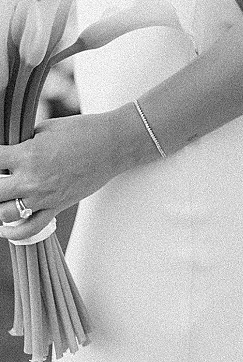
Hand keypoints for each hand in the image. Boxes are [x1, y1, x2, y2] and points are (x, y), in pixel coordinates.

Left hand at [0, 111, 130, 241]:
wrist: (113, 145)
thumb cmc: (82, 131)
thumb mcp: (46, 129)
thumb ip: (23, 142)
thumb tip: (7, 151)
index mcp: (27, 154)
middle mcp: (32, 179)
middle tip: (0, 178)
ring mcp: (44, 197)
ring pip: (4, 214)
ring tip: (1, 198)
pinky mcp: (57, 207)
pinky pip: (30, 229)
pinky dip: (13, 233)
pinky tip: (4, 228)